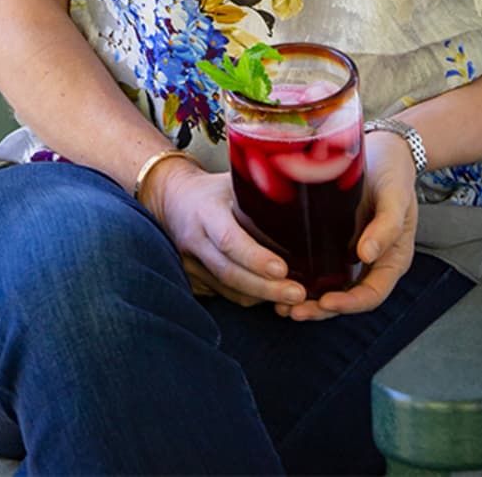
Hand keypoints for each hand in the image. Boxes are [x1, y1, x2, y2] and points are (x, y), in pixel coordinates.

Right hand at [145, 157, 307, 310]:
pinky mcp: (192, 279)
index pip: (229, 240)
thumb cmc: (215, 189)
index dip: (255, 257)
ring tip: (294, 300)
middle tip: (298, 294)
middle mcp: (195, 241)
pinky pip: (223, 294)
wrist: (173, 200)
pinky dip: (249, 297)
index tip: (283, 269)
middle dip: (265, 287)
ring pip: (227, 289)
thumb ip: (262, 188)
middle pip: (230, 273)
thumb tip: (308, 191)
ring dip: (260, 297)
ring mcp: (190, 264)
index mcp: (207, 212)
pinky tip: (273, 297)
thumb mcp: (235, 180)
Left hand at [278, 129, 418, 320]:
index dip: (349, 304)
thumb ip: (387, 225)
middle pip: (347, 298)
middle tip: (293, 311)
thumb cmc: (394, 170)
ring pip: (331, 289)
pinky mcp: (334, 241)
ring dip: (308, 301)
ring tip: (280, 305)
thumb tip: (366, 256)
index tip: (325, 301)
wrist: (385, 147)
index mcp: (392, 258)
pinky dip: (302, 279)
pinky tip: (280, 280)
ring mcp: (352, 253)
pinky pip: (319, 268)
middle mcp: (371, 262)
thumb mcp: (396, 195)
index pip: (372, 294)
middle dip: (321, 309)